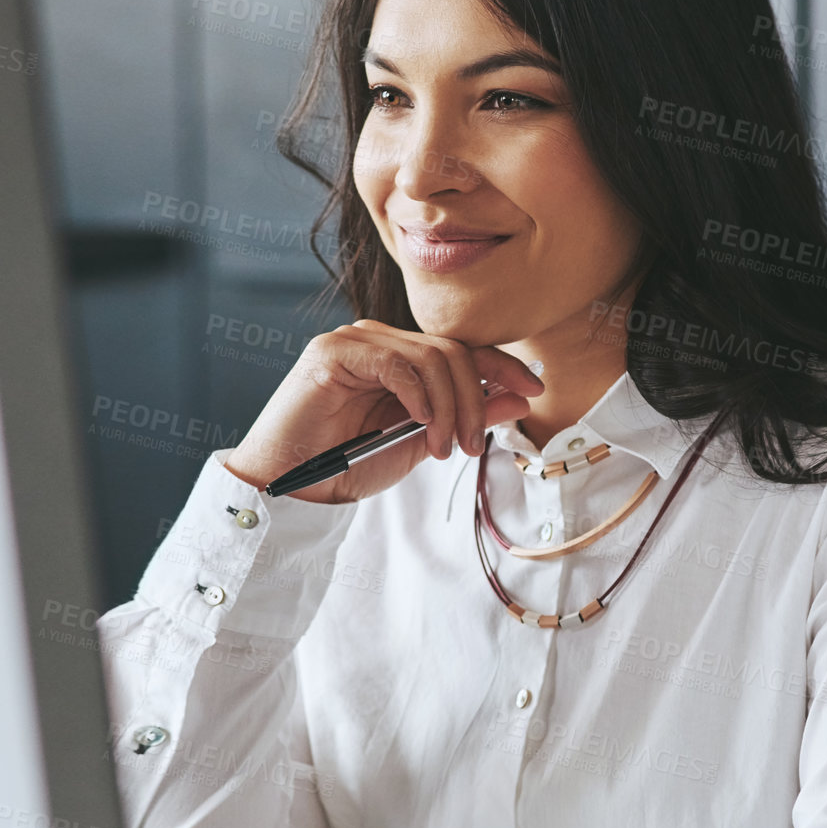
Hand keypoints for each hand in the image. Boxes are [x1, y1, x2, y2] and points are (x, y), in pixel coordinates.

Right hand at [221, 320, 544, 504]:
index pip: (462, 349)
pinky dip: (418, 396)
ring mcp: (356, 341)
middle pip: (453, 351)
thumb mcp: (423, 442)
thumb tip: (518, 397)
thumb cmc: (347, 466)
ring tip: (441, 448)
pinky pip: (396, 362)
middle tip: (469, 447)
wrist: (292, 487)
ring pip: (431, 357)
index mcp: (401, 359)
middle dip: (474, 400)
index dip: (502, 365)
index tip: (534, 390)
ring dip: (448, 407)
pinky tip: (420, 426)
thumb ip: (466, 416)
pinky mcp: (334, 351)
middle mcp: (380, 341)